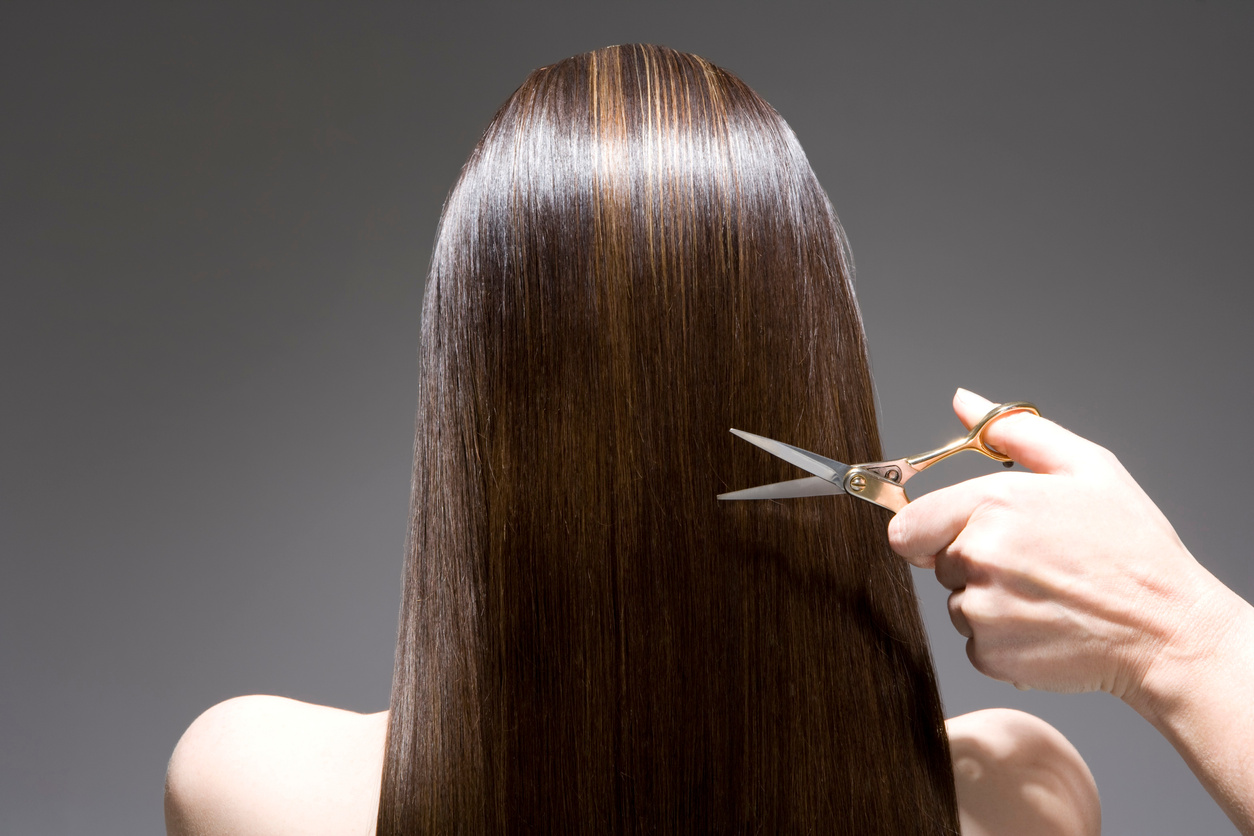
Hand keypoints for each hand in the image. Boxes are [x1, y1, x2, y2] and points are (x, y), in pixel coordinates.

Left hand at [887, 389, 1229, 700]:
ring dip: (989, 599)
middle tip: (1031, 561)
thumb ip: (1013, 431)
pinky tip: (1046, 622)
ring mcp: (982, 610)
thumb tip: (964, 402)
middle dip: (971, 559)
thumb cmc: (1132, 548)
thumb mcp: (1086, 467)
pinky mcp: (991, 656)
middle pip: (936, 561)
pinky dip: (1002, 636)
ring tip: (1046, 593)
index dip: (928, 529)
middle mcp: (978, 557)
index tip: (951, 533)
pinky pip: (975, 640)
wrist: (1168, 630)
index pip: (906, 526)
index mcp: (993, 504)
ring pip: (957, 602)